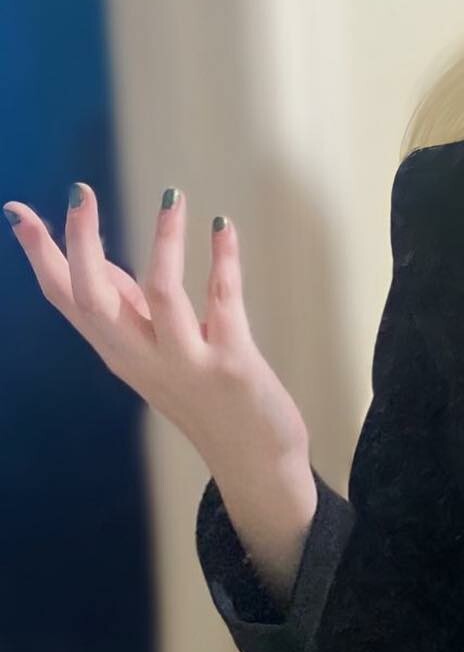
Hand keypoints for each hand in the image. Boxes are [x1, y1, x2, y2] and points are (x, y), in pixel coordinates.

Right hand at [4, 183, 309, 473]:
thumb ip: (124, 306)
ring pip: (161, 294)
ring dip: (165, 241)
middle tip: (80, 192)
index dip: (41, 254)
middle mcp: (141, 358)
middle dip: (80, 243)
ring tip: (172, 195)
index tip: (16, 210)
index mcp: (117, 350)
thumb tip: (86, 249)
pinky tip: (224, 226)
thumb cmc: (202, 394)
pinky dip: (224, 260)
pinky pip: (223, 302)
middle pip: (93, 298)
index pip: (65, 298)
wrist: (252, 459)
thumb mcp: (152, 352)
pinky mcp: (231, 365)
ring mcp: (185, 363)